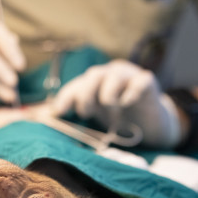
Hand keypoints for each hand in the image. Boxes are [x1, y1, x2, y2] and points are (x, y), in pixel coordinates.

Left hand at [52, 59, 180, 148]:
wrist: (151, 123)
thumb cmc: (119, 116)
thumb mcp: (96, 114)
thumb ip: (76, 112)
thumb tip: (47, 115)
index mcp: (94, 82)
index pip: (76, 85)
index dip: (66, 96)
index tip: (59, 112)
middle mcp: (110, 74)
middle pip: (94, 75)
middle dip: (85, 94)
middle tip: (85, 112)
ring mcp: (130, 76)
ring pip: (115, 75)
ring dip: (107, 92)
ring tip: (109, 106)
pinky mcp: (148, 83)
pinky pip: (140, 82)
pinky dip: (131, 92)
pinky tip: (127, 102)